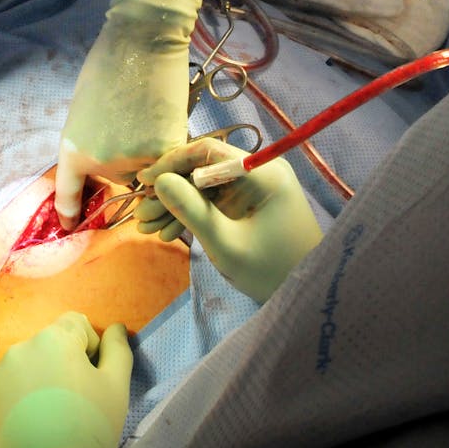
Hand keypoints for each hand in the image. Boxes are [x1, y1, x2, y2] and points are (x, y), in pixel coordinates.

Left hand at [0, 312, 131, 447]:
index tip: (91, 378)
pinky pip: (3, 389)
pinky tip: (27, 425)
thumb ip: (118, 348)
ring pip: (24, 367)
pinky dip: (15, 400)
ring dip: (36, 381)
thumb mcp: (117, 386)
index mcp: (55, 338)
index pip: (76, 324)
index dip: (89, 348)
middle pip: (48, 346)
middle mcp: (20, 347)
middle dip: (61, 365)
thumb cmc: (91, 427)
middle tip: (72, 401)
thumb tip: (116, 327)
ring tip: (48, 416)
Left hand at [56, 0, 217, 228]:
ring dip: (153, 160)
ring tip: (149, 119)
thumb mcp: (84, 110)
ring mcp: (133, 160)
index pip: (68, 194)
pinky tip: (167, 122)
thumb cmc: (109, 66)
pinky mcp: (165, 152)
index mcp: (72, 149)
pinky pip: (171, 169)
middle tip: (133, 128)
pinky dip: (173, 155)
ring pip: (149, 176)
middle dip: (127, 166)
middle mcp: (99, 163)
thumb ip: (91, 142)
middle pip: (119, 183)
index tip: (68, 229)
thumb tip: (107, 166)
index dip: (69, 214)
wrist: (142, 42)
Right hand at [136, 138, 321, 302]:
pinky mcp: (252, 207)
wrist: (307, 296)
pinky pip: (216, 203)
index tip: (143, 181)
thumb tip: (160, 181)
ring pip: (205, 188)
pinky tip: (169, 233)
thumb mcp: (225, 243)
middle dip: (170, 192)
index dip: (171, 163)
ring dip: (177, 207)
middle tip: (141, 215)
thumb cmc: (271, 270)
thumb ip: (191, 209)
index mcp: (261, 171)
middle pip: (203, 170)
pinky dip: (194, 216)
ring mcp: (256, 189)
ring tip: (147, 229)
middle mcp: (259, 171)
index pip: (207, 151)